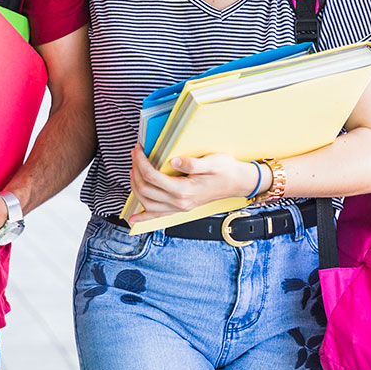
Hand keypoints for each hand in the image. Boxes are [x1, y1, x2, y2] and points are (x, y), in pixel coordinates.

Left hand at [126, 146, 259, 225]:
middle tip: (134, 155)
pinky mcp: (180, 208)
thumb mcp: (212, 162)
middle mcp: (180, 202)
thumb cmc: (226, 170)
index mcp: (184, 190)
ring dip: (135, 187)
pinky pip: (157, 216)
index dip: (141, 162)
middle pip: (145, 189)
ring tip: (133, 171)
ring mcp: (179, 208)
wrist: (237, 183)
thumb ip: (193, 163)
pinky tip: (133, 219)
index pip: (152, 177)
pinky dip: (143, 218)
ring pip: (147, 202)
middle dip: (135, 171)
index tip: (138, 149)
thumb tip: (174, 161)